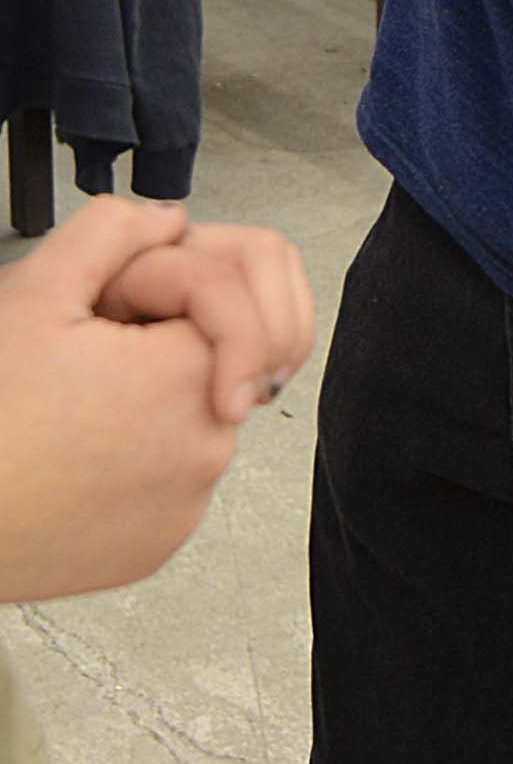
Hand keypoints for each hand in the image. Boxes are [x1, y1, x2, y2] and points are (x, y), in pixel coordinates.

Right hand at [0, 200, 289, 603]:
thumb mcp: (35, 293)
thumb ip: (113, 232)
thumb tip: (168, 221)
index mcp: (191, 374)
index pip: (226, 290)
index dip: (159, 282)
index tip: (112, 304)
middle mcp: (209, 445)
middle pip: (218, 352)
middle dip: (168, 335)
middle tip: (92, 346)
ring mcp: (188, 503)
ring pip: (191, 415)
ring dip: (147, 396)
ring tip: (69, 404)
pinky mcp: (161, 542)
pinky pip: (166, 477)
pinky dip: (133, 457)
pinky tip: (72, 452)